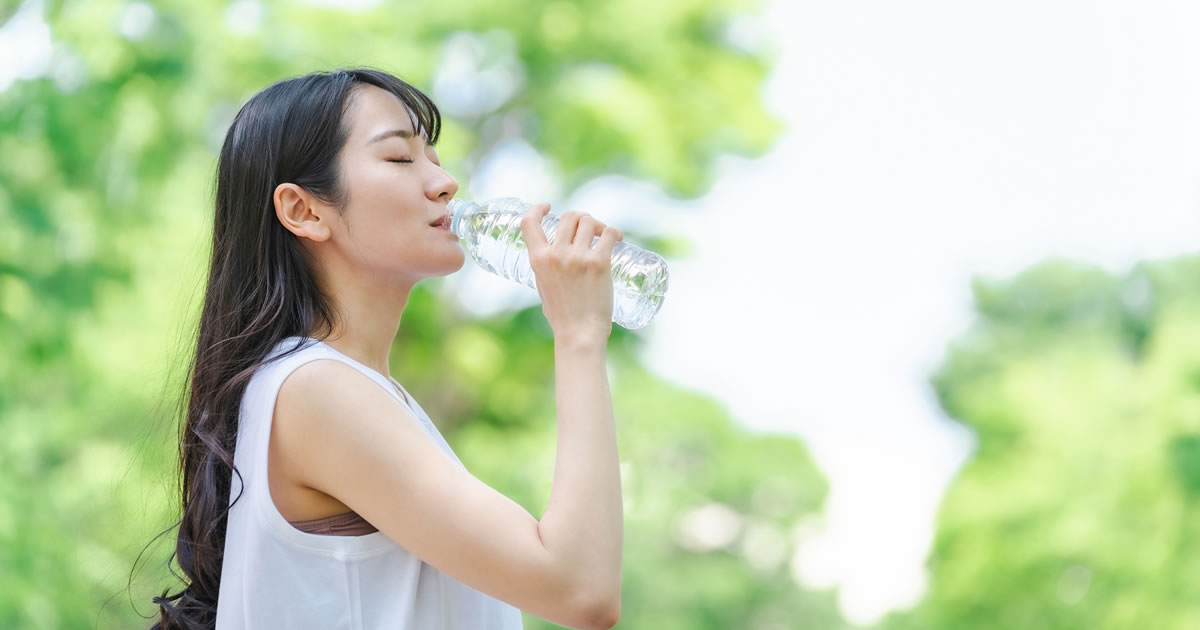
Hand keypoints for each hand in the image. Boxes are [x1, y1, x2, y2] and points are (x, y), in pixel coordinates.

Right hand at [520, 203, 623, 345]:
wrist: (579, 334)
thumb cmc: (563, 317)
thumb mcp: (543, 288)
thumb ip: (546, 270)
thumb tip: (554, 263)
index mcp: (538, 260)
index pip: (529, 223)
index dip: (537, 209)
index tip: (548, 207)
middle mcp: (556, 254)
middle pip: (569, 217)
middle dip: (581, 219)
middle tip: (591, 230)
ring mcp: (578, 257)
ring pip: (590, 221)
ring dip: (599, 225)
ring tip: (605, 236)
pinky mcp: (599, 263)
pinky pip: (610, 233)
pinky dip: (615, 233)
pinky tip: (618, 240)